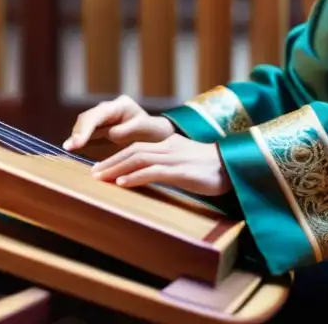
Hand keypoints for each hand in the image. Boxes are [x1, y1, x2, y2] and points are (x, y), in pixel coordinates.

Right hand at [63, 95, 174, 150]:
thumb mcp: (145, 128)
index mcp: (121, 105)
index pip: (98, 115)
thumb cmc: (154, 130)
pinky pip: (88, 131)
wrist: (157, 133)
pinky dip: (80, 138)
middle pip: (88, 117)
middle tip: (69, 147)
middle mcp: (110, 108)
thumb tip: (111, 132)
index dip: (86, 128)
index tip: (78, 142)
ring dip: (77, 135)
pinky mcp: (102, 126)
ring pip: (85, 123)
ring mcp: (105, 116)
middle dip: (78, 131)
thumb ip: (129, 129)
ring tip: (68, 148)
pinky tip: (71, 146)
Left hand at [91, 134, 231, 195]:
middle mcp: (169, 147)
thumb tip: (148, 177)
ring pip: (139, 158)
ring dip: (117, 168)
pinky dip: (135, 176)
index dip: (116, 157)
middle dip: (111, 162)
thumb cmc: (212, 170)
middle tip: (92, 174)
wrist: (235, 167)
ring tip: (101, 179)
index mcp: (169, 144)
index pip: (137, 147)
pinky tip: (122, 183)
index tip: (100, 168)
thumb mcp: (186, 164)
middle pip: (133, 150)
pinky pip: (154, 171)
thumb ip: (168, 167)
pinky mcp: (182, 171)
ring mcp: (176, 158)